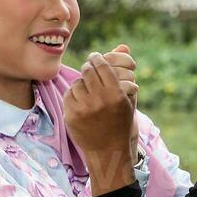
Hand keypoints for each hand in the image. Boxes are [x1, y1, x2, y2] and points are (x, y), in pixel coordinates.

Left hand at [63, 45, 137, 176]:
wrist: (109, 150)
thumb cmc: (121, 122)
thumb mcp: (127, 98)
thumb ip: (124, 71)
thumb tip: (123, 46)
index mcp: (116, 94)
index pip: (101, 65)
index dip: (96, 58)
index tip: (95, 57)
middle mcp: (100, 100)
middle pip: (87, 71)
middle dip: (87, 67)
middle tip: (88, 68)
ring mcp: (84, 108)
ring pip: (77, 82)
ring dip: (81, 83)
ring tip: (88, 91)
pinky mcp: (71, 115)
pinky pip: (69, 95)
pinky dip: (74, 96)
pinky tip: (81, 102)